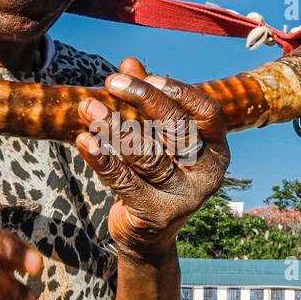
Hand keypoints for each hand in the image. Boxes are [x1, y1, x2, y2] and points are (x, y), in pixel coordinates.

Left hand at [74, 57, 230, 257]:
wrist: (147, 236)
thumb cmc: (155, 176)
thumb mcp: (155, 137)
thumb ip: (146, 101)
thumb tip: (130, 63)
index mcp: (216, 150)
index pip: (207, 113)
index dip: (180, 92)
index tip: (149, 76)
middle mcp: (206, 174)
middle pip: (178, 130)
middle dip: (144, 100)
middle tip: (111, 82)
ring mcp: (183, 198)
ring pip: (148, 156)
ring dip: (114, 127)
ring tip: (87, 106)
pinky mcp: (154, 215)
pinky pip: (124, 181)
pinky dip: (102, 159)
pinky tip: (84, 140)